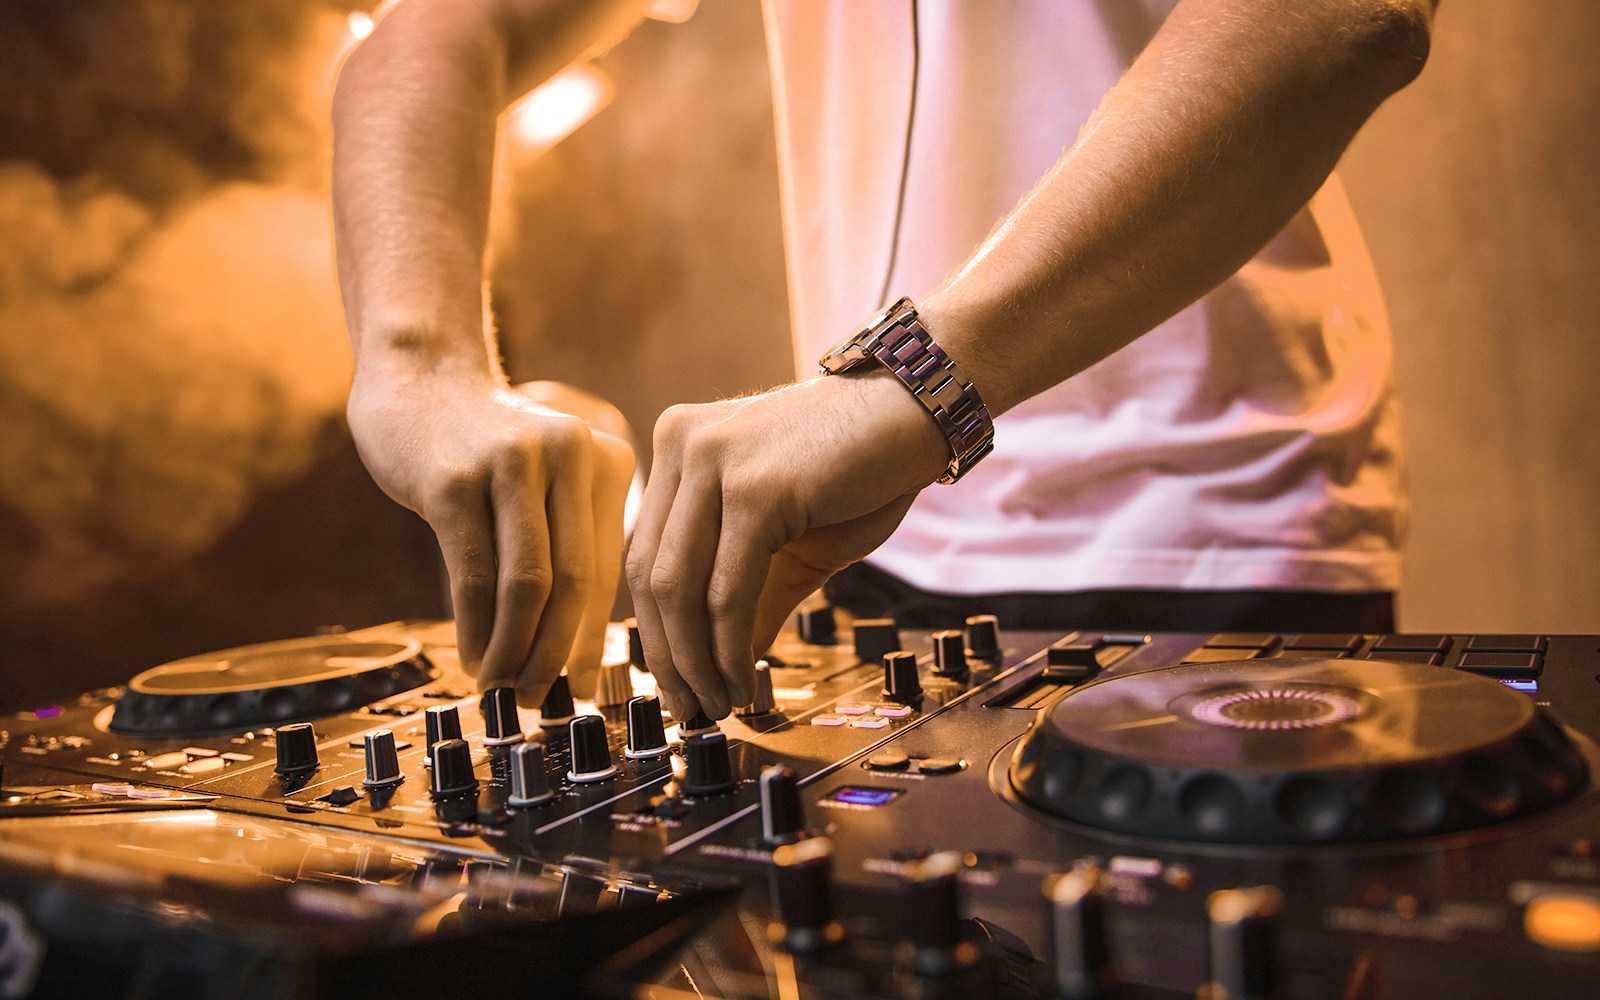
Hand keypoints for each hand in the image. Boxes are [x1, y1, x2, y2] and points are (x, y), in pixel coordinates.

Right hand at [347, 369, 634, 703]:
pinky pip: (475, 575)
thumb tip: (576, 655)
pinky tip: (470, 655)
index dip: (595, 637)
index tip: (583, 685)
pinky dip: (475, 627)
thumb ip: (567, 547)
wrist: (418, 377)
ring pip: (528, 585)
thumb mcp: (547, 482)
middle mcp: (571, 455)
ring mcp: (512, 464)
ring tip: (500, 685)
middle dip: (557, 653)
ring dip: (513, 649)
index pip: (609, 570)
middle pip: (576, 582)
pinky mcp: (456, 480)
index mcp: (605, 461)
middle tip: (537, 698)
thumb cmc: (485, 447)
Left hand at [626, 370, 948, 719]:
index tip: (676, 683)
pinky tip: (743, 677)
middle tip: (692, 710)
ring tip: (720, 702)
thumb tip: (719, 670)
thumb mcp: (790, 541)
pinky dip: (729, 647)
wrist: (919, 410)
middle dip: (668, 657)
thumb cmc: (862, 467)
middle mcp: (681, 446)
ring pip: (677, 587)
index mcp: (679, 449)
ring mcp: (712, 461)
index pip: (643, 554)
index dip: (654, 629)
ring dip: (696, 662)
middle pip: (647, 574)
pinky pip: (725, 589)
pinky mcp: (754, 487)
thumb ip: (748, 596)